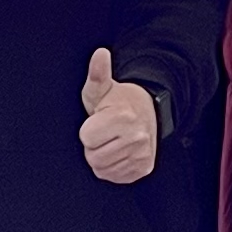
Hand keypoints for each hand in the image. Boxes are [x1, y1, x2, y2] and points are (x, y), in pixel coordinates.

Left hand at [77, 47, 158, 185]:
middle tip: (104, 133)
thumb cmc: (117, 101)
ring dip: (101, 158)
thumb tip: (100, 54)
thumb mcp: (102, 88)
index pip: (86, 138)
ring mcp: (142, 155)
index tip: (98, 121)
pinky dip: (112, 168)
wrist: (146, 112)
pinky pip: (114, 177)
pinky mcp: (144, 168)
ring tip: (111, 141)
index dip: (87, 130)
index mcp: (123, 117)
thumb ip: (98, 73)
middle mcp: (137, 137)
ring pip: (102, 169)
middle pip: (93, 157)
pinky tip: (118, 152)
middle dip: (93, 146)